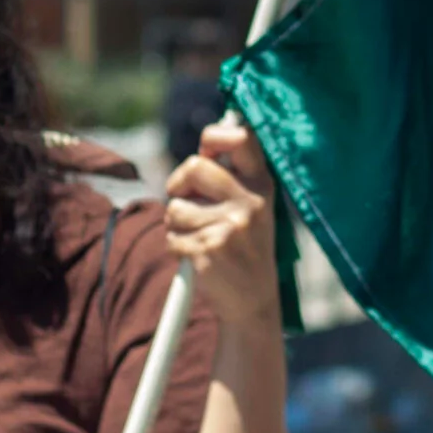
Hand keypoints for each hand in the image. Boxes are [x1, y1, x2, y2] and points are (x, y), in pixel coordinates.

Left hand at [163, 120, 280, 338]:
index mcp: (261, 185)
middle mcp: (249, 203)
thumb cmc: (244, 244)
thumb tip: (206, 142)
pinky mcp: (208, 251)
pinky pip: (170, 237)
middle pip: (193, 166)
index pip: (242, 138)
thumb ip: (229, 174)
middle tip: (187, 202)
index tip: (207, 148)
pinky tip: (199, 256)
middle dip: (179, 185)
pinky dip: (177, 246)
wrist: (253, 299)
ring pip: (174, 208)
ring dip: (177, 224)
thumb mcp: (250, 205)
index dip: (216, 134)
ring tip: (201, 237)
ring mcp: (230, 227)